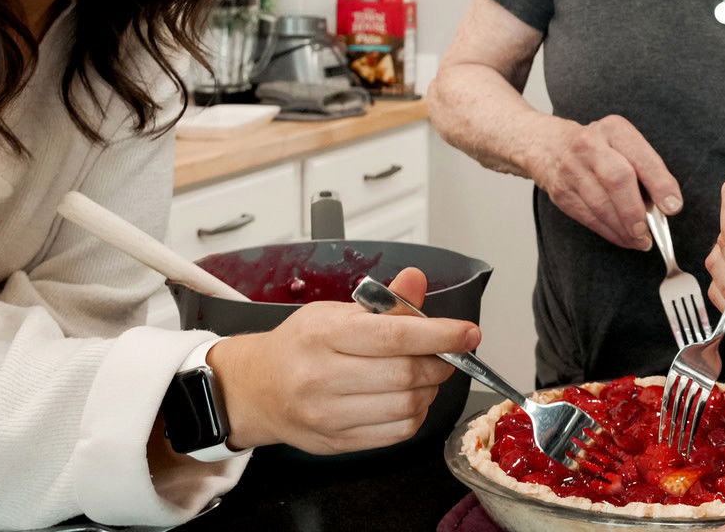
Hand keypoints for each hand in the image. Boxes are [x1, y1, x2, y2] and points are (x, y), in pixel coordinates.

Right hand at [208, 267, 478, 453]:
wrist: (256, 389)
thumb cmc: (300, 345)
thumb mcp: (335, 311)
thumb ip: (384, 302)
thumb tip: (417, 281)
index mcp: (324, 335)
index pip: (394, 335)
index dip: (440, 334)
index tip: (468, 333)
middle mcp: (322, 377)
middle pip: (405, 374)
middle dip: (440, 363)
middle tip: (448, 353)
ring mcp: (327, 415)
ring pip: (405, 407)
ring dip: (429, 390)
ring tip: (426, 374)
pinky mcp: (336, 442)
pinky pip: (396, 433)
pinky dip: (415, 415)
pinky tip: (409, 398)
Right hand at [532, 114, 680, 248]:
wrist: (547, 145)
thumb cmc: (598, 146)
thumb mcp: (622, 142)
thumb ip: (645, 169)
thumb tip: (665, 205)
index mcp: (613, 130)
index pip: (640, 158)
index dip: (659, 184)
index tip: (673, 206)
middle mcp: (590, 147)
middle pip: (617, 180)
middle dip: (635, 211)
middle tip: (648, 231)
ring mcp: (572, 170)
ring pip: (601, 206)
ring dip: (625, 230)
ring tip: (641, 241)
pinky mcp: (562, 193)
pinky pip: (589, 218)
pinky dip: (611, 233)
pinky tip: (625, 239)